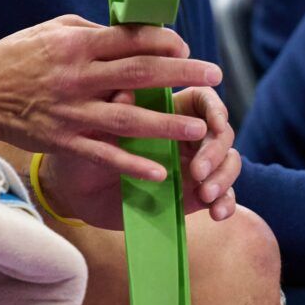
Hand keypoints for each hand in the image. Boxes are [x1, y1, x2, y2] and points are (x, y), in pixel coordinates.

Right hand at [0, 15, 224, 179]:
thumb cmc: (16, 56)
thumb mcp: (51, 30)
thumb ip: (91, 31)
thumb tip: (130, 32)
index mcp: (76, 43)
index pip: (130, 38)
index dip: (164, 41)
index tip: (186, 46)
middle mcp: (77, 76)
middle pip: (140, 73)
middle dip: (182, 73)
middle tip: (214, 76)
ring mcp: (71, 111)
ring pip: (129, 118)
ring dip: (168, 123)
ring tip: (201, 127)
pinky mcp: (63, 140)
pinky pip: (104, 154)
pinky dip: (132, 163)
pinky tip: (160, 171)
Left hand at [35, 87, 241, 229]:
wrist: (75, 190)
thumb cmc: (83, 146)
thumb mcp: (94, 128)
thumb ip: (112, 109)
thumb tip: (124, 92)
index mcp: (165, 110)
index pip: (203, 100)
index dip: (214, 109)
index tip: (214, 123)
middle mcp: (184, 135)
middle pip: (221, 132)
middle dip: (216, 150)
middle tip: (197, 170)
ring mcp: (191, 165)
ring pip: (228, 162)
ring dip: (224, 176)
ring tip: (206, 193)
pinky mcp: (192, 195)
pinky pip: (223, 197)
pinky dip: (226, 203)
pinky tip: (216, 212)